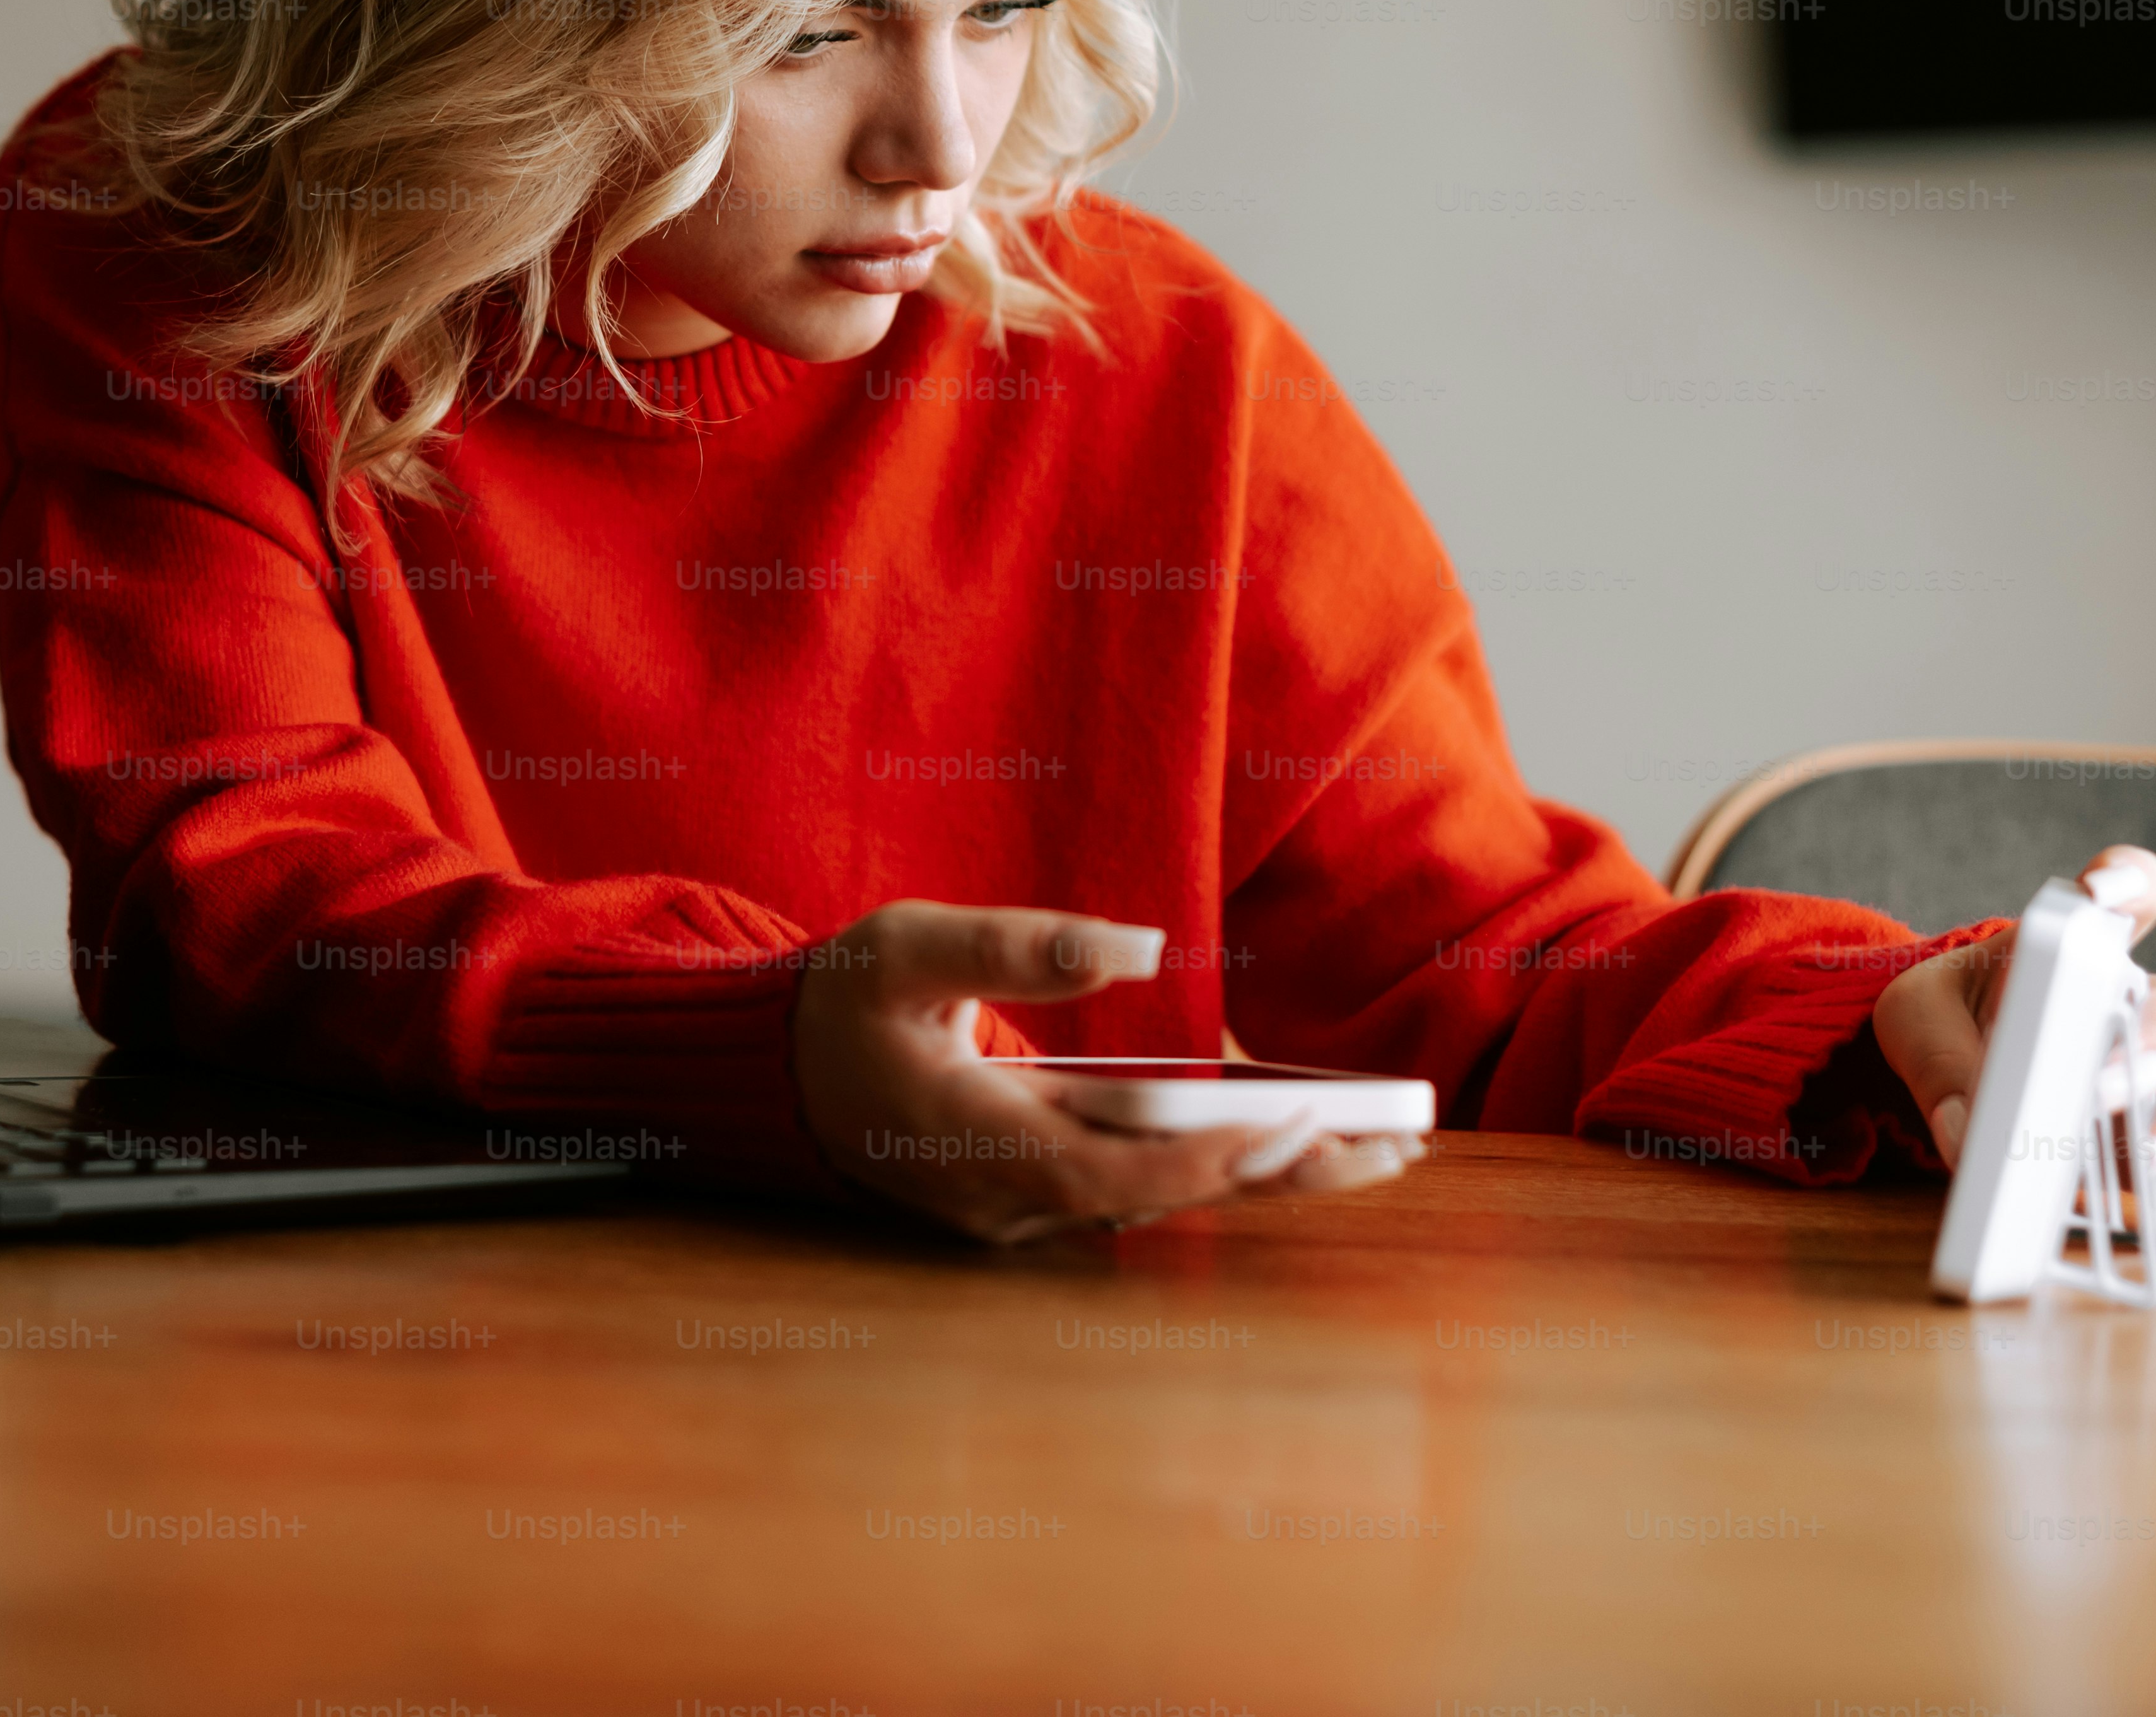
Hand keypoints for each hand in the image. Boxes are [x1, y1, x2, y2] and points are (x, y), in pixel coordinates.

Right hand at [791, 899, 1418, 1243]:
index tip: (1310, 1120)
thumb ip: (1018, 945)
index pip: (1124, 1170)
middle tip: (1394, 1148)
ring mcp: (1014, 1211)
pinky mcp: (1021, 1199)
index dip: (1221, 1153)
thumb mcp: (908, 949)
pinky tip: (1284, 1142)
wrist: (761, 1081)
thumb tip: (1139, 944)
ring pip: (1161, 1199)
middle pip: (1170, 1197)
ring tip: (1373, 1147)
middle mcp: (1007, 1199)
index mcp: (980, 1143)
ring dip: (1263, 1176)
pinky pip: (1135, 1189)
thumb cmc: (833, 1006)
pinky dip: (1213, 1167)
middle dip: (1284, 1174)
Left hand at [1871, 843, 2155, 1246]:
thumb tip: (1967, 1133)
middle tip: (2098, 1083)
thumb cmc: (1948, 1018)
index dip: (2131, 882)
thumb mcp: (1916, 1016)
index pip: (2130, 891)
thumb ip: (1938, 1056)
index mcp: (2080, 949)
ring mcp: (2149, 1087)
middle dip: (2152, 1046)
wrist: (1947, 1065)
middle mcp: (2133, 1012)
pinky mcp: (2143, 1153)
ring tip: (2140, 1161)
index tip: (2105, 892)